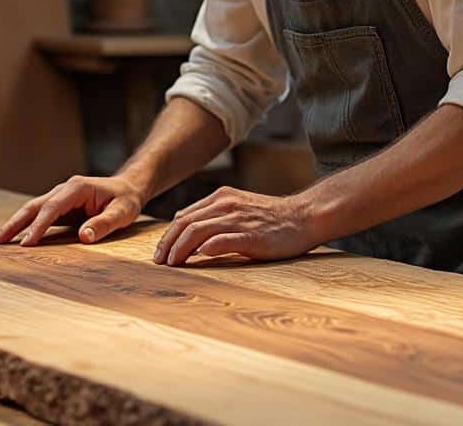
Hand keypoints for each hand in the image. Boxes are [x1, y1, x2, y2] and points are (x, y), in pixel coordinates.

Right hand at [0, 174, 145, 246]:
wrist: (129, 187)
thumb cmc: (126, 199)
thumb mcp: (123, 212)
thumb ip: (104, 223)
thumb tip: (84, 237)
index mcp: (77, 188)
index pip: (53, 208)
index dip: (38, 226)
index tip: (26, 243)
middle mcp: (64, 190)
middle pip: (34, 206)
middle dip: (15, 222)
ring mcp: (60, 197)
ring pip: (33, 209)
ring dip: (16, 224)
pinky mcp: (60, 206)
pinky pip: (40, 215)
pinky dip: (26, 225)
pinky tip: (16, 238)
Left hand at [154, 186, 322, 265]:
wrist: (303, 217)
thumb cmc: (270, 218)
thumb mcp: (238, 208)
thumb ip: (214, 216)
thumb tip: (186, 232)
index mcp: (221, 197)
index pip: (184, 216)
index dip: (168, 236)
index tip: (161, 253)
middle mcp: (226, 205)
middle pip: (185, 223)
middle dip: (167, 244)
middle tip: (159, 262)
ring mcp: (238, 219)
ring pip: (197, 232)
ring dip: (179, 249)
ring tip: (172, 264)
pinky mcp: (251, 236)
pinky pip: (221, 241)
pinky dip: (204, 250)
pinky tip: (196, 259)